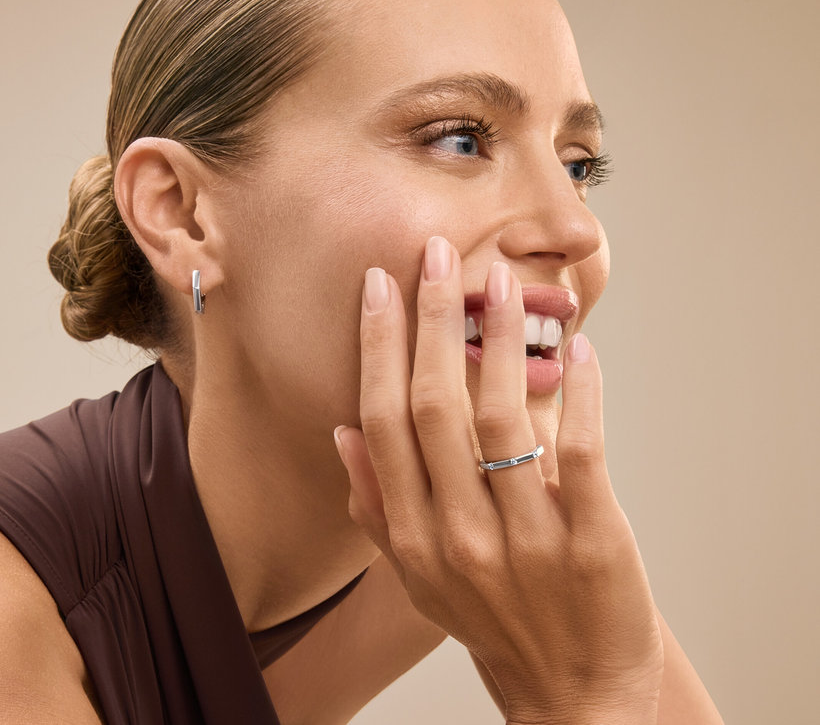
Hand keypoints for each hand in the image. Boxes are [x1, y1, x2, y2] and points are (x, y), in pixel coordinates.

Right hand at [334, 237, 663, 723]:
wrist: (574, 692)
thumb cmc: (492, 620)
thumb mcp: (417, 576)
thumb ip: (374, 507)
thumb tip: (342, 432)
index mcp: (412, 536)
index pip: (384, 423)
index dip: (378, 348)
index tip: (380, 287)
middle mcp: (459, 534)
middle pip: (434, 406)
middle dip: (431, 320)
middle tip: (434, 253)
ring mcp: (526, 537)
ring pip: (500, 416)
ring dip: (500, 338)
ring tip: (499, 282)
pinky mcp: (592, 539)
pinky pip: (578, 449)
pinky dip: (579, 392)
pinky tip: (578, 349)